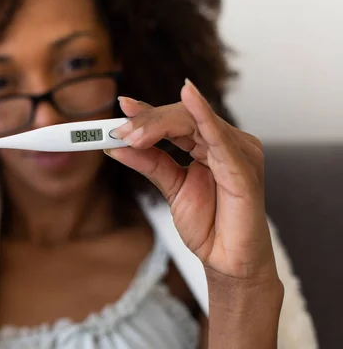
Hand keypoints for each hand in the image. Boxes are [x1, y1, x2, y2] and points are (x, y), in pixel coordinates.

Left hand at [105, 80, 277, 282]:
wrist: (227, 261)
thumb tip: (117, 145)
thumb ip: (149, 163)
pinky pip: (220, 138)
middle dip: (148, 121)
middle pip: (184, 116)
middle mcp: (227, 143)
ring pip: (195, 122)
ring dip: (159, 124)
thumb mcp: (171, 187)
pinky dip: (203, 117)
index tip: (123, 105)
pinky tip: (190, 98)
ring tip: (132, 135)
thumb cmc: (209, 224)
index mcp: (211, 144)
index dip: (149, 111)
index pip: (178, 119)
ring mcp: (238, 152)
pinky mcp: (243, 168)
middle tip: (120, 131)